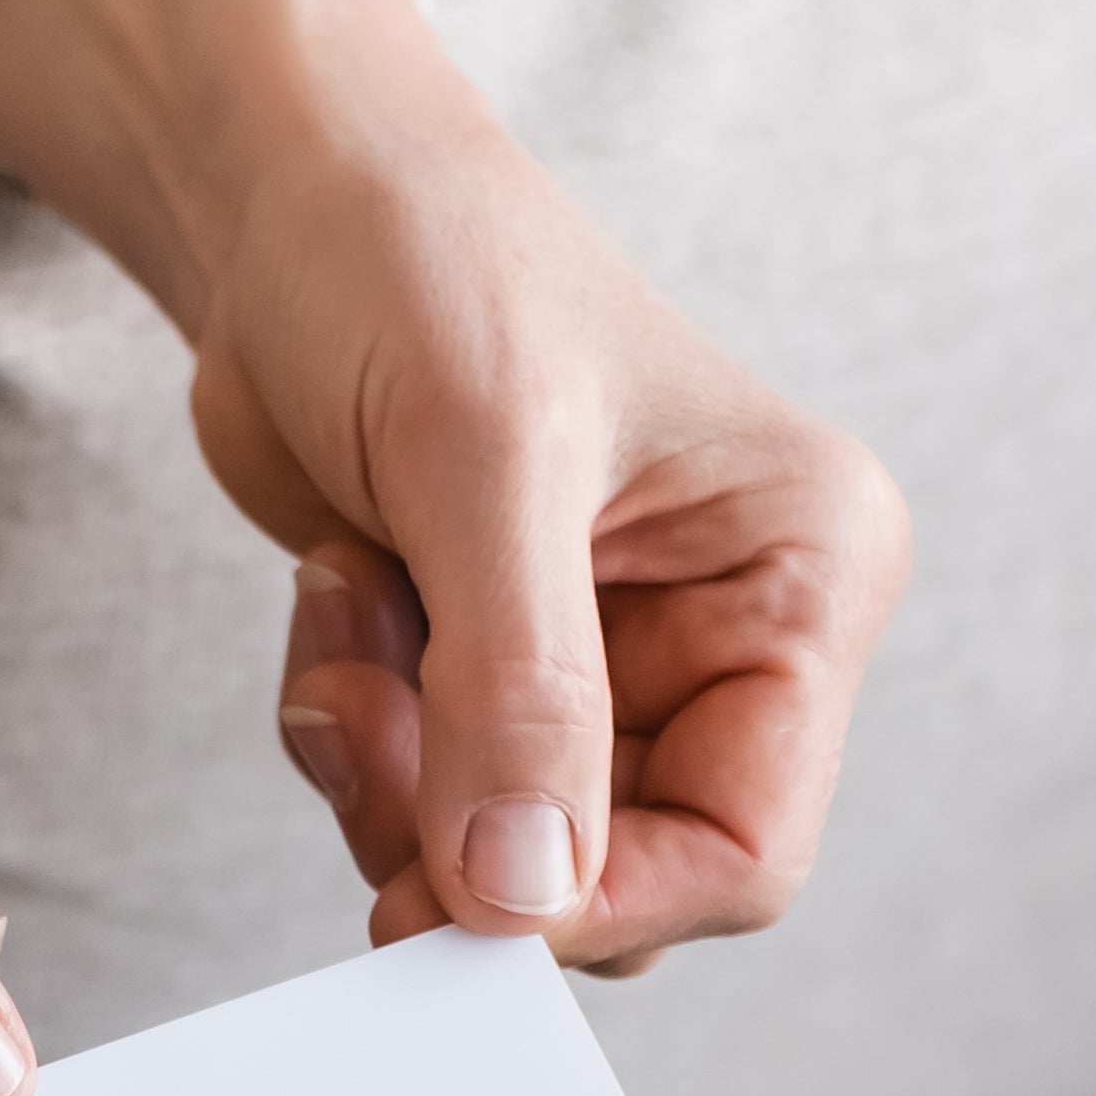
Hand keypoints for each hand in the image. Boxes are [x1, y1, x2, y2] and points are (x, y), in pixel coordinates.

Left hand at [0, 0, 911, 963]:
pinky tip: (342, 601)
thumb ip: (518, 694)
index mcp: (803, 572)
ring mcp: (613, 667)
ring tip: (353, 617)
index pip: (751, 846)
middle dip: (471, 829)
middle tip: (371, 717)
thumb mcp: (481, 464)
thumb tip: (527, 896)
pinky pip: (425, 808)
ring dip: (392, 779)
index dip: (604, 901)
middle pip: (624, 876)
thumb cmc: (419, 258)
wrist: (292, 195)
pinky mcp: (499, 678)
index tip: (463, 894)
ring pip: (509, 863)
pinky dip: (354, 739)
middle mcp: (733, 636)